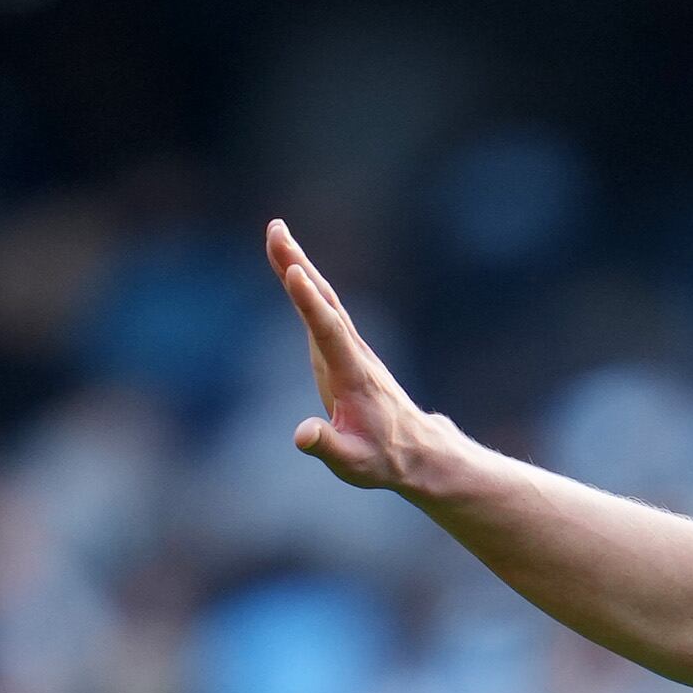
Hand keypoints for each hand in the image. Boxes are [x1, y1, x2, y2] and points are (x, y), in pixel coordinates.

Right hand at [263, 219, 431, 491]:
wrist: (416, 451)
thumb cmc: (383, 458)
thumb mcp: (352, 463)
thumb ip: (326, 446)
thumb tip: (301, 434)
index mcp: (352, 376)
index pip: (328, 332)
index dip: (310, 303)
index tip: (293, 272)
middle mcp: (353, 354)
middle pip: (326, 302)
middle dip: (299, 266)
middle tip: (276, 229)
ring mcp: (349, 349)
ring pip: (325, 300)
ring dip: (299, 265)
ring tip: (276, 232)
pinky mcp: (343, 351)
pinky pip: (322, 310)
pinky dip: (305, 284)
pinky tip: (289, 265)